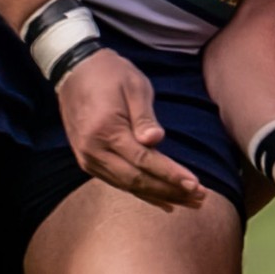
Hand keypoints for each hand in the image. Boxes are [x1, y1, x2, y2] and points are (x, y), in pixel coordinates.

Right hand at [56, 46, 204, 208]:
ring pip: (128, 186)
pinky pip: (118, 183)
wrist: (74, 71)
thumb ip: (144, 116)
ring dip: (160, 196)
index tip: (195, 184)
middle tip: (200, 198)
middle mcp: (93, 150)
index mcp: (105, 130)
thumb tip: (156, 140)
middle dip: (170, 191)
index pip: (144, 160)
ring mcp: (88, 159)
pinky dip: (142, 194)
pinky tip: (164, 202)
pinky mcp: (88, 162)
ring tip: (189, 202)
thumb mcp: (134, 86)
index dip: (170, 175)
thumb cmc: (110, 74)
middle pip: (136, 180)